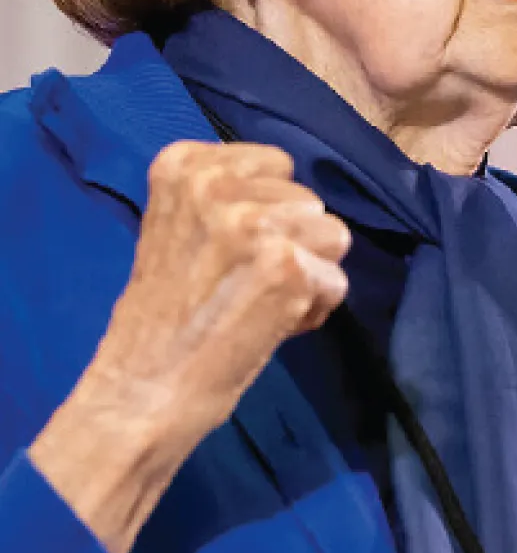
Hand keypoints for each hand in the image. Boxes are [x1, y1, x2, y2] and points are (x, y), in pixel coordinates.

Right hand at [29, 140, 350, 552]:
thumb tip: (301, 200)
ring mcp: (253, 223)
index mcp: (184, 164)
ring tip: (257, 302)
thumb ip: (228, 198)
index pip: (276, 164)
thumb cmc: (163, 315)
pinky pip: (336, 282)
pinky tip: (268, 327)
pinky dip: (313, 311)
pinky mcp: (285, 265)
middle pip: (308, 199)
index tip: (228, 250)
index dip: (267, 212)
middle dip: (291, 242)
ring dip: (308, 275)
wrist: (142, 389)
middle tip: (242, 285)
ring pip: (332, 235)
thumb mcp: (179, 227)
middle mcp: (216, 183)